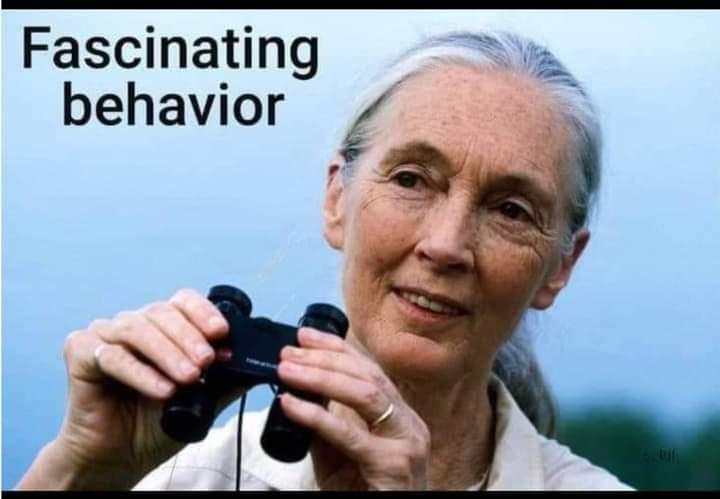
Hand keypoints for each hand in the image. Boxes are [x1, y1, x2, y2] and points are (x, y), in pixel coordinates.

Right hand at [21, 288, 239, 489]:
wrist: (120, 457)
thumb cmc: (156, 423)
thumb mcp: (202, 401)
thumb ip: (226, 380)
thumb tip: (255, 365)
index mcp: (163, 326)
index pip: (184, 301)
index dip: (203, 312)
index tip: (222, 333)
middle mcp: (135, 324)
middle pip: (162, 312)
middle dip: (189, 337)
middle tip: (207, 362)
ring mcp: (105, 335)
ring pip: (138, 329)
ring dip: (168, 353)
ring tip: (189, 377)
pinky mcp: (81, 353)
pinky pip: (112, 356)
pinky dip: (141, 373)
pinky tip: (163, 390)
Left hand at [278, 327, 430, 489]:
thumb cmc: (366, 495)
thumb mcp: (343, 456)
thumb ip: (326, 427)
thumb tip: (296, 394)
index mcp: (401, 416)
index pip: (369, 370)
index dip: (337, 348)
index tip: (304, 335)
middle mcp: (409, 423)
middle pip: (367, 376)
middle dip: (324, 358)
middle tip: (289, 352)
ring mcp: (407, 443)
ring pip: (365, 395)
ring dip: (321, 377)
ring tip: (287, 370)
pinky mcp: (394, 465)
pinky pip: (351, 434)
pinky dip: (317, 415)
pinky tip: (291, 403)